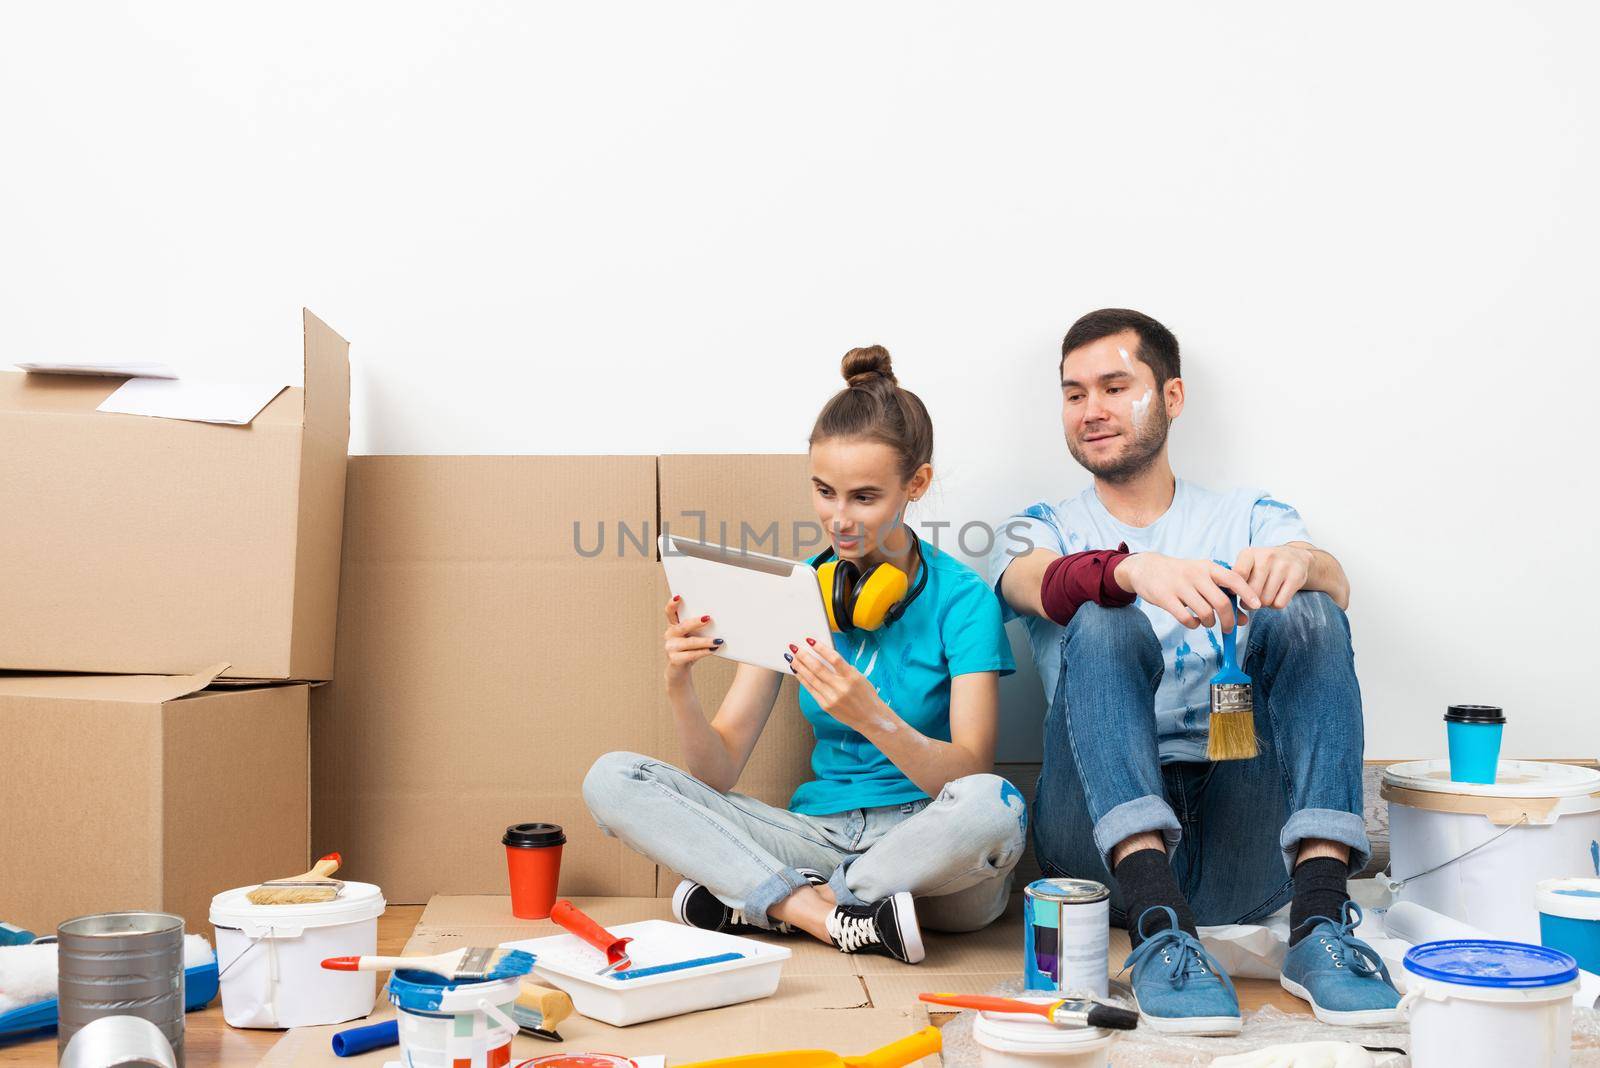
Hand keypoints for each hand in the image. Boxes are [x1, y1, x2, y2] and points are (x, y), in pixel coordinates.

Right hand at [662, 595, 722, 681]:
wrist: (680, 671)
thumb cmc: (690, 649)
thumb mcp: (693, 636)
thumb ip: (700, 627)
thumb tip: (720, 619)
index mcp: (673, 626)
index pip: (670, 612)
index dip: (672, 604)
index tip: (679, 597)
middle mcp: (669, 635)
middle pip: (682, 626)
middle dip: (696, 622)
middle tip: (708, 618)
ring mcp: (670, 648)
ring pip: (689, 642)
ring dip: (705, 641)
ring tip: (718, 640)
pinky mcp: (675, 660)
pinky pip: (691, 655)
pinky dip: (703, 652)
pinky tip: (713, 650)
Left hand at [786, 639, 886, 732]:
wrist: (870, 718)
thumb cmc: (866, 695)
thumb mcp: (859, 677)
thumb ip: (843, 668)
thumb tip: (824, 655)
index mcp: (852, 677)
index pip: (834, 659)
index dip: (821, 648)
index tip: (810, 640)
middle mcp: (841, 688)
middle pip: (818, 669)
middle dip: (804, 656)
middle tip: (795, 647)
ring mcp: (832, 698)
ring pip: (811, 678)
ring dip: (799, 667)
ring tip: (791, 657)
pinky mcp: (826, 705)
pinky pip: (811, 689)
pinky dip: (802, 679)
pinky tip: (797, 672)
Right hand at [1113, 552, 1259, 631]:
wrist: (1147, 568)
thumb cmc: (1182, 575)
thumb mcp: (1203, 578)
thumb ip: (1222, 595)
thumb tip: (1243, 619)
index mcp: (1208, 567)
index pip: (1233, 579)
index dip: (1247, 593)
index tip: (1257, 606)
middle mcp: (1195, 575)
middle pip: (1221, 602)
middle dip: (1229, 620)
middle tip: (1230, 628)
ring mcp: (1179, 586)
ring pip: (1205, 612)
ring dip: (1211, 623)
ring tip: (1208, 622)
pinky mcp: (1165, 598)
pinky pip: (1186, 618)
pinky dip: (1194, 625)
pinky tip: (1194, 622)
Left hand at [1233, 545, 1313, 609]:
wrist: (1295, 556)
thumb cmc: (1264, 565)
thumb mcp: (1247, 563)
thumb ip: (1236, 577)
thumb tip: (1228, 596)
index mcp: (1249, 553)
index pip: (1238, 575)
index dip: (1235, 589)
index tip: (1236, 593)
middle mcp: (1266, 557)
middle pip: (1252, 592)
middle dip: (1249, 602)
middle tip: (1251, 600)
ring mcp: (1283, 566)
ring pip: (1265, 600)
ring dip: (1263, 604)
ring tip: (1264, 596)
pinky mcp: (1296, 577)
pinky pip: (1279, 604)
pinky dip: (1275, 605)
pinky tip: (1276, 596)